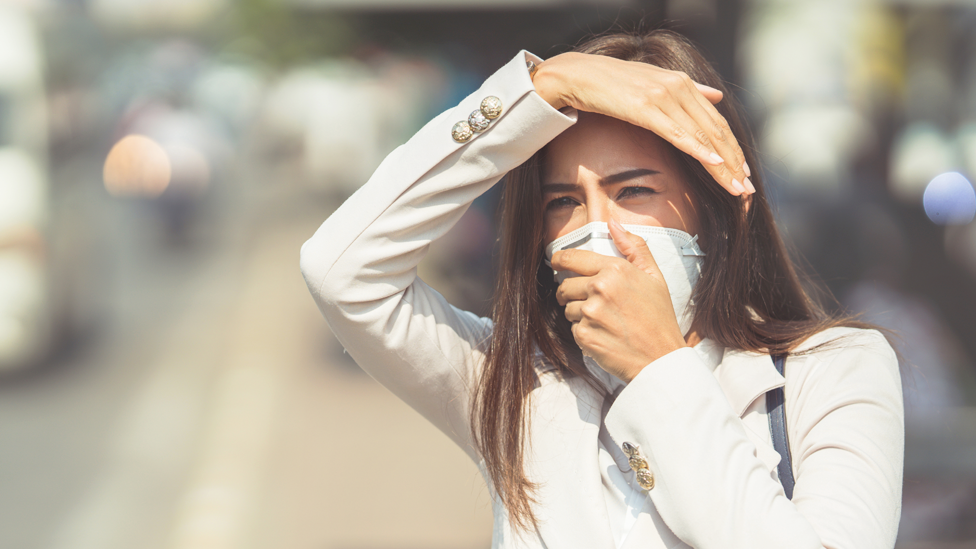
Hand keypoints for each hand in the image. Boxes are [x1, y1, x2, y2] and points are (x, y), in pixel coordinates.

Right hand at [532, 52, 753, 195]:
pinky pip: (678, 133)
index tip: (744, 172)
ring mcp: (663, 97)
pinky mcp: (645, 108)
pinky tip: (714, 164)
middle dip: (734, 163)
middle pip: (715, 131)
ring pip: (702, 136)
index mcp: (683, 84)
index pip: (716, 122)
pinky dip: (699, 150)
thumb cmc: (611, 83)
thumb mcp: (654, 83)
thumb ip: (688, 91)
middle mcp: (679, 88)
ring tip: (736, 187)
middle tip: (747, 188)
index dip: (732, 149)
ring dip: (722, 165)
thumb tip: (717, 96)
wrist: (578, 75)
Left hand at [552, 220, 686, 381]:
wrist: (661, 358)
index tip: (556, 263)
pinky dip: (585, 333)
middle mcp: (600, 288)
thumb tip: (613, 224)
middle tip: (591, 302)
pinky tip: (604, 335)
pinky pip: (573, 329)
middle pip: (565, 286)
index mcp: (615, 270)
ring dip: (579, 314)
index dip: (559, 260)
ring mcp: (591, 313)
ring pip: (568, 309)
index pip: (572, 259)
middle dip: (572, 293)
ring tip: (604, 321)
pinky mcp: (585, 336)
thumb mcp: (654, 276)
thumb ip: (634, 247)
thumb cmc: (659, 318)